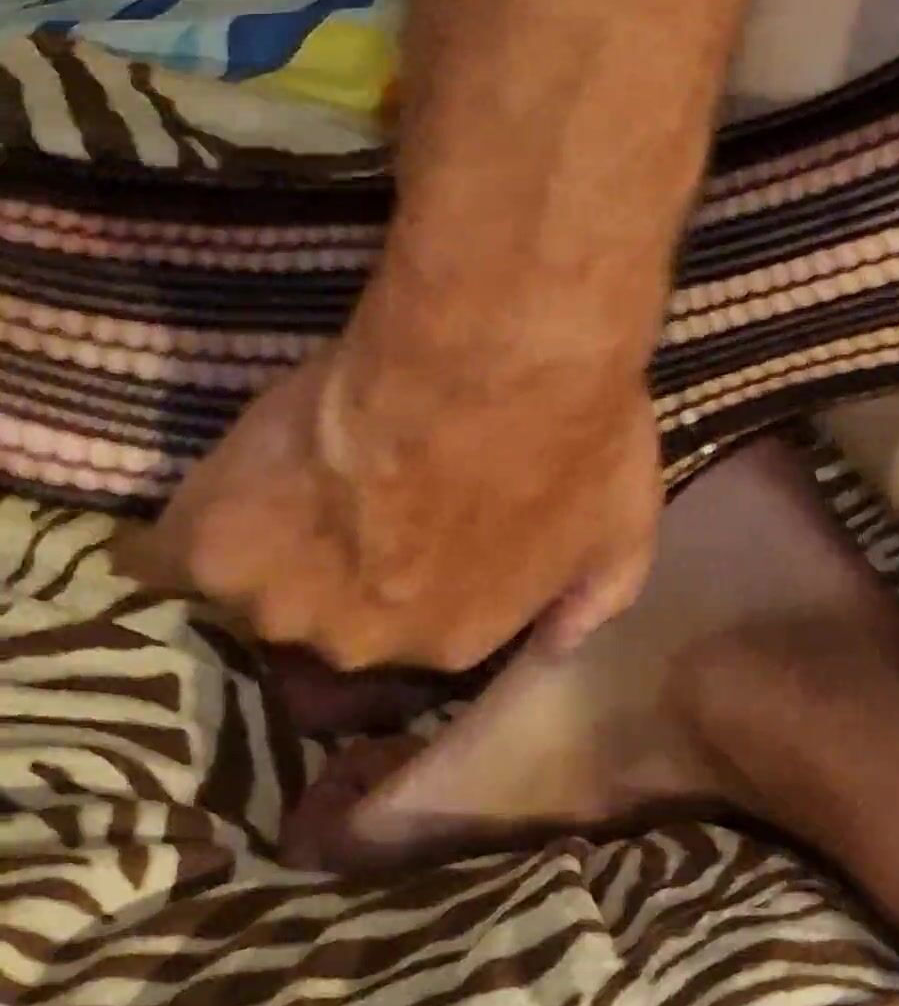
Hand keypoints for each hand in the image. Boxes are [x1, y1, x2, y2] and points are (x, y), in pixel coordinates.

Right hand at [140, 316, 664, 672]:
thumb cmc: (571, 431)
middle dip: (325, 571)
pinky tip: (216, 486)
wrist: (488, 360)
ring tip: (282, 478)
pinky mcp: (209, 549)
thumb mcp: (621, 526)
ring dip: (257, 544)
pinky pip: (171, 557)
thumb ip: (590, 597)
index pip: (406, 637)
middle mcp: (357, 643)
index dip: (397, 583)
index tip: (394, 535)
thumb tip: (559, 644)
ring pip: (249, 588)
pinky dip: (187, 526)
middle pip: (321, 620)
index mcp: (451, 646)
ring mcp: (277, 603)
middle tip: (341, 497)